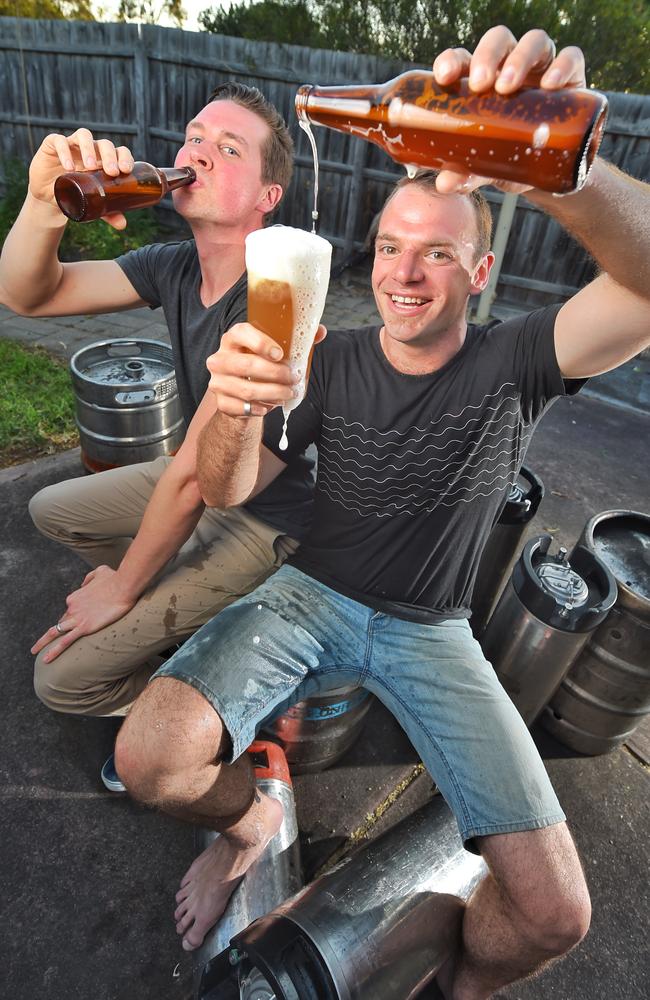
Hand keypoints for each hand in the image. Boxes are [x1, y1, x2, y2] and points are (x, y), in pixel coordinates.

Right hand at [28, 129, 134, 229]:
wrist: (49, 196)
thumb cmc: (76, 195)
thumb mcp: (93, 205)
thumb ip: (108, 213)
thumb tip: (122, 225)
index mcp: (104, 160)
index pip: (119, 151)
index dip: (124, 157)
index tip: (126, 170)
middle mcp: (91, 149)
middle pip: (104, 143)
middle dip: (109, 155)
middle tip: (111, 171)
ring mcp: (72, 144)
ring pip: (84, 135)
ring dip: (89, 149)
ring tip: (90, 166)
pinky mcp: (52, 144)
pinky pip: (59, 141)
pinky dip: (65, 151)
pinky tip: (69, 167)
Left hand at [30, 565, 136, 662]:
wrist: (123, 586)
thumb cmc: (114, 579)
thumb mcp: (99, 572)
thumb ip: (89, 577)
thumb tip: (84, 583)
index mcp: (75, 597)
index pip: (70, 611)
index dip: (73, 618)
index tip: (80, 623)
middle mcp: (72, 607)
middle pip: (60, 623)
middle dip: (52, 632)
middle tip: (41, 643)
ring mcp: (77, 618)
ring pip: (55, 632)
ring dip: (43, 642)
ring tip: (34, 651)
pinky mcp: (84, 627)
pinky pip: (65, 641)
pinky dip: (54, 651)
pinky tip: (46, 659)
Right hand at [206, 321, 326, 417]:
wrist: (239, 394)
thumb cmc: (259, 366)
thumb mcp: (273, 351)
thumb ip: (295, 341)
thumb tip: (320, 332)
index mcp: (233, 339)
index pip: (241, 333)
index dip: (261, 343)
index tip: (280, 354)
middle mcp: (220, 358)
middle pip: (247, 365)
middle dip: (276, 374)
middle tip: (294, 378)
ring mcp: (217, 381)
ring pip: (247, 389)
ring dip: (273, 393)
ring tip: (289, 393)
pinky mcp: (220, 402)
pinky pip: (242, 407)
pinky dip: (260, 408)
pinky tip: (271, 405)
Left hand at [431, 26, 585, 193]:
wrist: (550, 173)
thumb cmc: (510, 158)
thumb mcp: (488, 167)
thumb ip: (468, 172)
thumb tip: (445, 184)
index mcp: (482, 81)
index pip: (464, 59)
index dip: (452, 60)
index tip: (444, 77)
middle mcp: (510, 67)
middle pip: (498, 41)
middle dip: (487, 56)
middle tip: (480, 84)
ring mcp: (541, 67)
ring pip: (533, 41)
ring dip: (520, 58)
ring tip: (508, 87)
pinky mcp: (571, 76)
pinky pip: (571, 57)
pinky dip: (562, 65)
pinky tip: (552, 85)